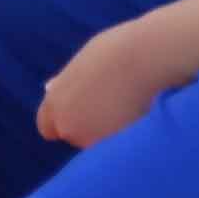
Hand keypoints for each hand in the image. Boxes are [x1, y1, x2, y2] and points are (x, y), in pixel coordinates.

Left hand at [35, 13, 191, 153]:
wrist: (150, 57)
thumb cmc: (118, 50)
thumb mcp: (84, 60)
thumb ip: (67, 80)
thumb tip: (51, 88)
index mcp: (55, 103)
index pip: (48, 125)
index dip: (65, 117)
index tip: (81, 110)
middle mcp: (67, 126)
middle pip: (73, 133)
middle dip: (86, 124)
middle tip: (109, 103)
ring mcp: (91, 139)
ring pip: (96, 139)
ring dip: (106, 129)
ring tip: (128, 106)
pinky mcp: (115, 147)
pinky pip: (115, 144)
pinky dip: (123, 133)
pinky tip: (138, 113)